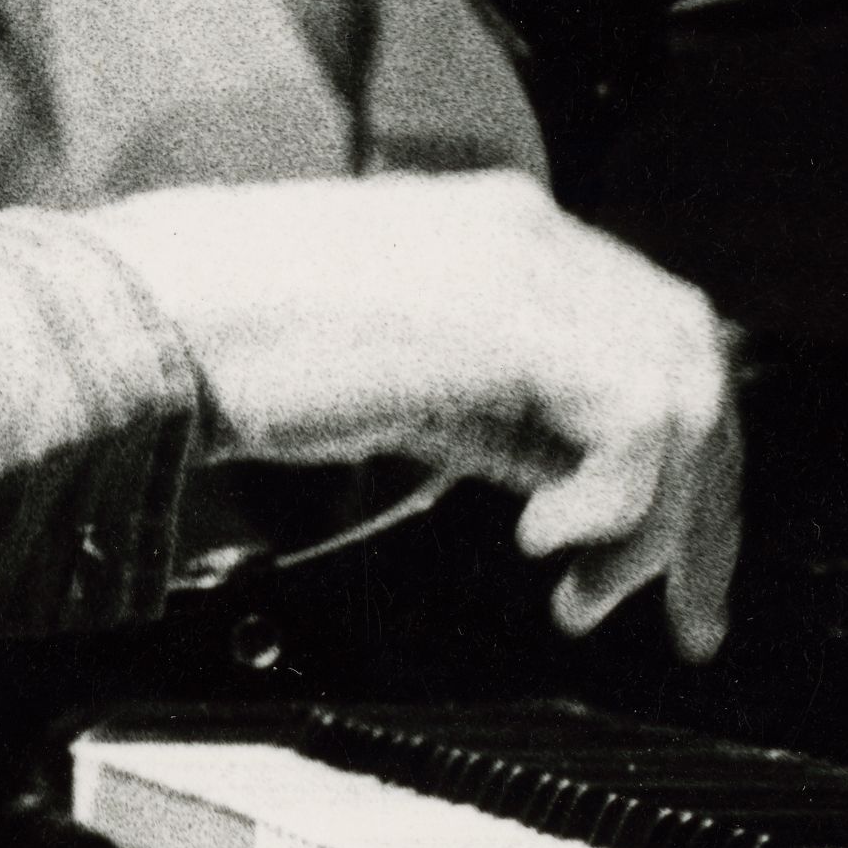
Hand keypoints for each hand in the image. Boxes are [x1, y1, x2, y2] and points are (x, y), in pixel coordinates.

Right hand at [76, 172, 742, 654]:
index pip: (652, 336)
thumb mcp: (404, 379)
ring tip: (586, 591)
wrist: (145, 321)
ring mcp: (526, 266)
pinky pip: (636, 414)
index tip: (668, 564)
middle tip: (680, 612)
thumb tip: (573, 486)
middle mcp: (532, 235)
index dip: (682, 458)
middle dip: (702, 503)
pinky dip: (616, 498)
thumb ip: (500, 411)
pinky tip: (544, 541)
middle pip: (694, 362)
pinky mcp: (508, 318)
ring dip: (655, 519)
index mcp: (508, 240)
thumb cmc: (232, 350)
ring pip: (683, 393)